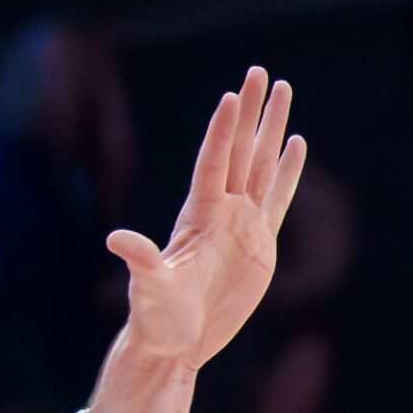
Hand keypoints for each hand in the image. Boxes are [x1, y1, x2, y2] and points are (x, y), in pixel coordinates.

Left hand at [109, 65, 307, 367]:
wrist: (176, 340)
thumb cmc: (157, 316)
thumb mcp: (149, 288)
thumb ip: (142, 260)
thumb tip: (116, 240)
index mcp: (198, 215)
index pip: (214, 163)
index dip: (223, 132)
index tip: (232, 97)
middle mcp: (221, 210)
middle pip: (241, 151)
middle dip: (252, 112)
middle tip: (260, 71)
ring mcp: (242, 223)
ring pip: (262, 165)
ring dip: (272, 129)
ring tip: (283, 90)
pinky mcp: (261, 243)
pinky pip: (278, 198)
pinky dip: (288, 172)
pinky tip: (296, 143)